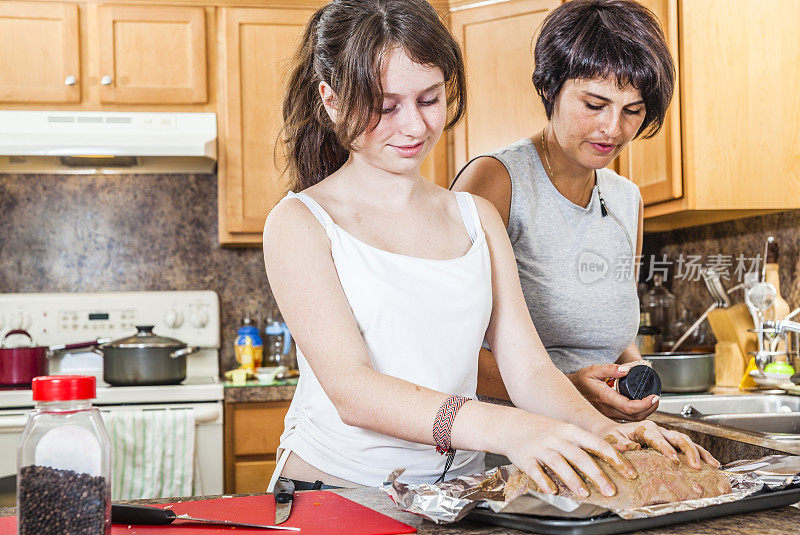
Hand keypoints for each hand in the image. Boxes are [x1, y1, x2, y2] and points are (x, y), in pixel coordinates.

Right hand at [504, 415, 637, 498]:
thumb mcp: (565, 430)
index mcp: (570, 430)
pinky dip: (544, 482)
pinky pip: (536, 471)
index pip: (597, 444)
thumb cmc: (542, 429)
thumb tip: (611, 460)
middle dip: (597, 474)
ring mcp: (540, 448)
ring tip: (584, 493)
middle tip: (610, 490)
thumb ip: (584, 444)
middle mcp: (556, 438)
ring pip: (559, 463)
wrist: (510, 425)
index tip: (629, 473)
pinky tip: (552, 490)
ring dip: (572, 479)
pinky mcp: (525, 458)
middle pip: (579, 456)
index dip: (615, 459)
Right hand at [567, 362, 658, 420]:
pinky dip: (637, 415)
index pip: (630, 407)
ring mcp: (608, 415)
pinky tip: (641, 407)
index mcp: (605, 398)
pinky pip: (627, 419)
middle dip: (650, 409)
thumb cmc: (581, 380)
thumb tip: (627, 370)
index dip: (645, 404)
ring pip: (632, 420)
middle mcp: (607, 410)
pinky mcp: (608, 416)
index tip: (654, 397)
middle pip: (635, 416)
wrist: (570, 391)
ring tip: (651, 402)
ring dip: (645, 413)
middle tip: (656, 399)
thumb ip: (611, 369)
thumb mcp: (594, 370)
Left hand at [598, 419, 719, 468]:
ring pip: (687, 441)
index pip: (658, 439)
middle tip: (696, 466)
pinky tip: (711, 463)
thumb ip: (619, 444)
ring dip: (700, 452)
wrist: (611, 433)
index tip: (674, 460)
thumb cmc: (611, 437)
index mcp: (644, 428)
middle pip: (678, 438)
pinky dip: (701, 453)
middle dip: (689, 451)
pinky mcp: (670, 442)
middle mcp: (658, 430)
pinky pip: (688, 446)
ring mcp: (665, 435)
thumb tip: (631, 449)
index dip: (667, 449)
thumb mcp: (611, 439)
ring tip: (713, 465)